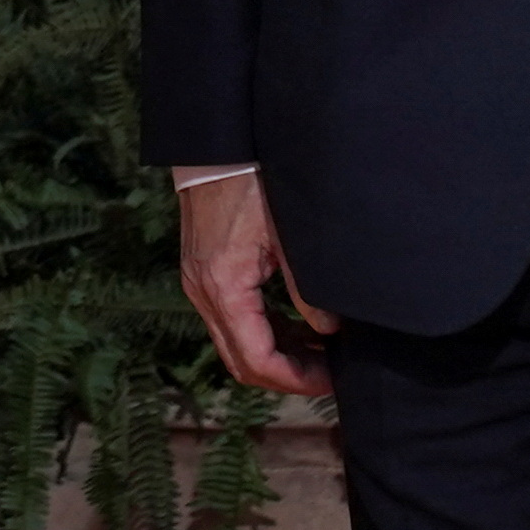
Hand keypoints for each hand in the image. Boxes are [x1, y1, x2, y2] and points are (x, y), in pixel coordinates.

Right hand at [175, 171, 333, 399]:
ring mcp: (199, 285)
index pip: (256, 360)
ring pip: (235, 345)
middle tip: (328, 372)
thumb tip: (329, 330)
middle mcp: (203, 293)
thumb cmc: (252, 184)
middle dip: (286, 375)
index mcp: (224, 287)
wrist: (216, 150)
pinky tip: (296, 327)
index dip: (295, 379)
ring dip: (275, 355)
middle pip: (241, 363)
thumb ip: (307, 290)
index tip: (330, 378)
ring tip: (320, 351)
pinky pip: (231, 321)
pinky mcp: (204, 274)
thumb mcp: (288, 238)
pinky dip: (263, 333)